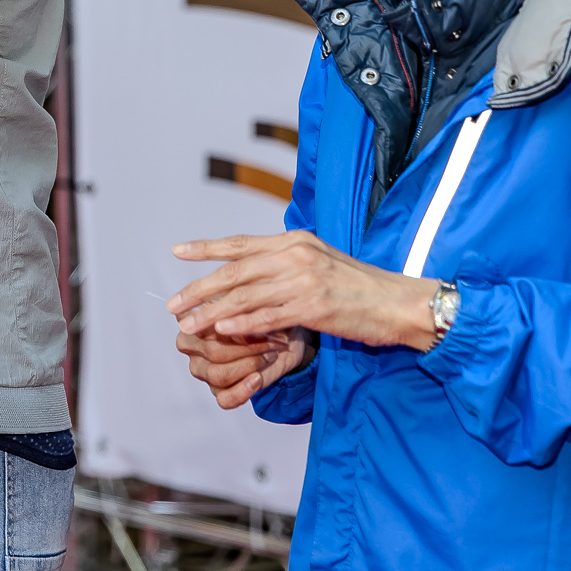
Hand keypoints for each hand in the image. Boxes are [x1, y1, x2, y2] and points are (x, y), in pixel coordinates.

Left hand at [168, 229, 439, 366]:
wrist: (398, 303)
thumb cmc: (359, 288)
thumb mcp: (320, 263)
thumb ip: (287, 262)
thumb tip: (254, 269)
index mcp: (295, 241)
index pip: (241, 243)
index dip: (207, 248)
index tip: (177, 252)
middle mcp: (296, 254)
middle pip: (236, 271)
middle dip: (200, 288)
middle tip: (173, 303)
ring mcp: (305, 280)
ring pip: (246, 296)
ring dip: (212, 311)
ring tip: (188, 323)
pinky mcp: (315, 307)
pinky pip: (269, 316)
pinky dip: (243, 323)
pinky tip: (223, 330)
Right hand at [174, 322, 314, 409]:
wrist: (283, 334)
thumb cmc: (262, 314)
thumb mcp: (253, 306)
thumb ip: (240, 315)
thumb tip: (235, 330)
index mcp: (189, 317)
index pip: (201, 324)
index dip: (230, 325)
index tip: (256, 322)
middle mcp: (189, 343)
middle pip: (213, 352)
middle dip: (248, 348)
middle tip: (272, 341)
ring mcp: (200, 368)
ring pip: (218, 375)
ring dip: (250, 365)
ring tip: (269, 355)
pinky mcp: (216, 389)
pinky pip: (224, 399)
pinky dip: (243, 391)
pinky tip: (257, 378)